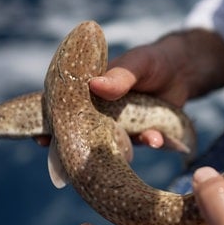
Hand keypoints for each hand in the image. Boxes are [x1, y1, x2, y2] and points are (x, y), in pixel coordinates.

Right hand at [35, 29, 223, 147]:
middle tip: (74, 162)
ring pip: (113, 144)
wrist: (182, 71)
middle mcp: (102, 113)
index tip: (40, 138)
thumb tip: (95, 85)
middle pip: (82, 134)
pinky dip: (150, 143)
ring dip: (122, 149)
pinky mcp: (142, 135)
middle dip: (77, 150)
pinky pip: (142, 144)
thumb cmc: (151, 62)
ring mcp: (122, 127)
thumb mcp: (137, 63)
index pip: (64, 108)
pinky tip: (158, 139)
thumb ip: (119, 76)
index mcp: (91, 93)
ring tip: (140, 143)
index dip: (50, 124)